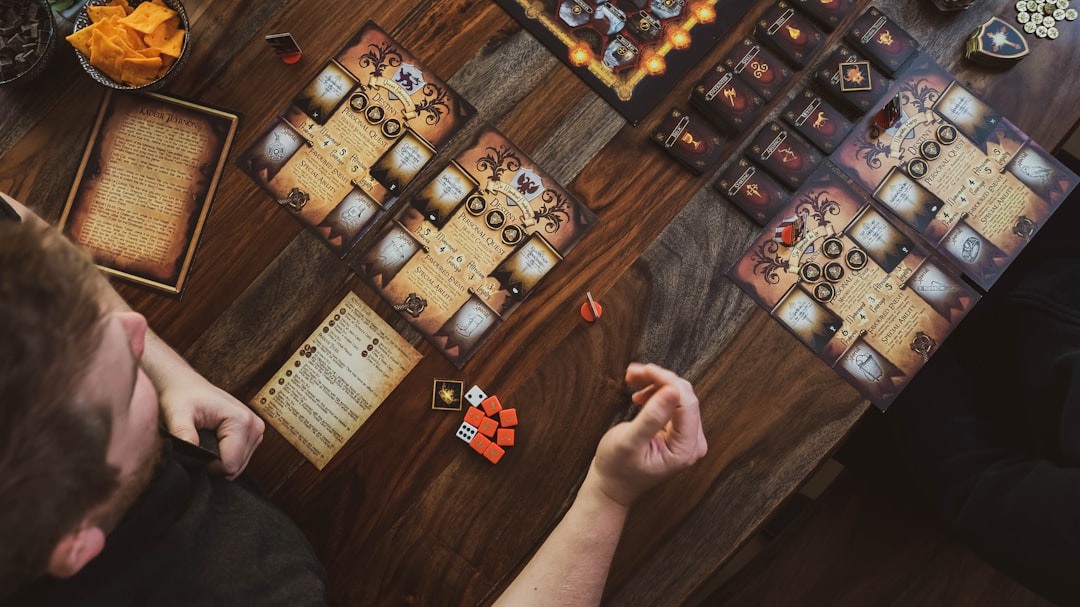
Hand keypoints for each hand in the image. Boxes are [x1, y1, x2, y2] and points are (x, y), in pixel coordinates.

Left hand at [158, 369, 264, 478]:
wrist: (187, 386)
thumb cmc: (181, 397)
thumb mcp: (177, 414)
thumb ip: (183, 433)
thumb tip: (190, 455)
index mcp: (242, 420)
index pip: (230, 465)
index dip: (207, 466)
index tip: (194, 450)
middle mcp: (255, 426)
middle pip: (236, 468)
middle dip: (214, 464)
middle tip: (197, 445)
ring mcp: (256, 431)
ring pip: (238, 466)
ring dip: (218, 461)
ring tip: (204, 442)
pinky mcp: (253, 435)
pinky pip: (239, 460)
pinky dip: (224, 457)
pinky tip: (213, 443)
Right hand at [585, 363, 707, 508]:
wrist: (611, 484)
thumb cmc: (617, 468)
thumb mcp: (629, 442)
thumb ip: (652, 417)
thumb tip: (672, 390)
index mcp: (685, 449)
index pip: (686, 404)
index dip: (667, 382)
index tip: (646, 369)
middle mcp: (692, 443)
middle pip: (684, 397)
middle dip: (659, 380)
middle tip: (634, 372)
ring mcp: (686, 437)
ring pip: (677, 395)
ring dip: (655, 383)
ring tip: (632, 379)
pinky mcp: (678, 431)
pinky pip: (672, 402)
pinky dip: (655, 392)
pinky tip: (639, 394)